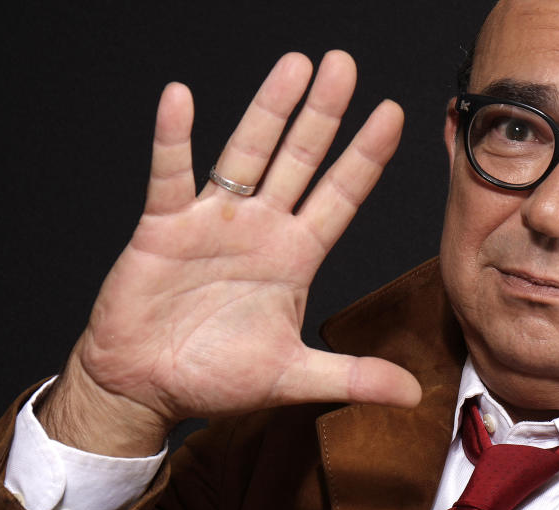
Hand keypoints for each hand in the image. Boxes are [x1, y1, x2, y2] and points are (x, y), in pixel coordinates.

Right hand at [40, 51, 421, 455]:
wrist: (146, 387)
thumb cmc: (216, 379)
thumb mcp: (292, 377)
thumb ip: (351, 377)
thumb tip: (413, 394)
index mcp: (295, 258)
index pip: (340, 197)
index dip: (366, 157)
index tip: (394, 113)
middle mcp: (260, 229)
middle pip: (300, 160)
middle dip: (323, 114)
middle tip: (345, 65)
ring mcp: (213, 222)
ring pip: (246, 154)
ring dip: (268, 111)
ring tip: (293, 66)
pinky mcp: (164, 228)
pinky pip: (171, 176)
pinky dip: (174, 139)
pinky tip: (181, 98)